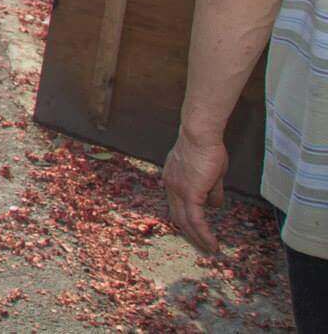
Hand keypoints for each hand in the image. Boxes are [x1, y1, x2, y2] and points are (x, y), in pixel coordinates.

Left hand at [163, 129, 228, 254]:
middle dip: (190, 234)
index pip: (176, 205)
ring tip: (209, 250)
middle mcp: (171, 186)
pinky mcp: (189, 193)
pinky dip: (203, 234)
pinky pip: (196, 220)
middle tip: (201, 246)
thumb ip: (211, 190)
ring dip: (197, 238)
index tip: (195, 231)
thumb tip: (215, 206)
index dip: (185, 220)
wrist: (200, 135)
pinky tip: (212, 244)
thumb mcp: (211, 173)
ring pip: (185, 222)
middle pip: (177, 217)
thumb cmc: (206, 148)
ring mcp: (178, 190)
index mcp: (172, 179)